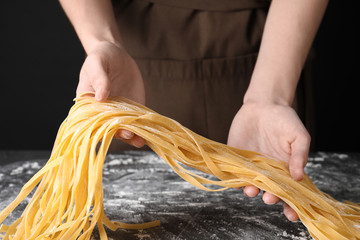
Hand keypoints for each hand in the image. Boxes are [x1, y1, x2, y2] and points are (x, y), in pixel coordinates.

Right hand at [77, 41, 145, 147]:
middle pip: (108, 127)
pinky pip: (137, 121)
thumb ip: (99, 79)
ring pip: (124, 128)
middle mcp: (103, 110)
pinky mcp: (132, 109)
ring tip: (140, 141)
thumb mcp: (96, 62)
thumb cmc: (101, 56)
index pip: (90, 120)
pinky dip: (142, 128)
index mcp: (88, 102)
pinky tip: (149, 134)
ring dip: (131, 136)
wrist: (117, 54)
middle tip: (128, 134)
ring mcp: (118, 112)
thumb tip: (101, 97)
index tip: (107, 131)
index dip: (98, 128)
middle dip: (118, 133)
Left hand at [227, 101, 310, 220]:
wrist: (263, 104)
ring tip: (251, 190)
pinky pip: (233, 172)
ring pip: (250, 185)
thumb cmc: (285, 120)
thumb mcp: (298, 135)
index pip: (289, 193)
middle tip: (270, 197)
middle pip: (269, 192)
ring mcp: (251, 166)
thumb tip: (299, 177)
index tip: (291, 215)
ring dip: (250, 191)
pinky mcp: (236, 157)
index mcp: (286, 169)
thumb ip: (300, 155)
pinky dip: (233, 178)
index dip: (291, 206)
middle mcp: (268, 171)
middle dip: (270, 198)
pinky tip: (235, 181)